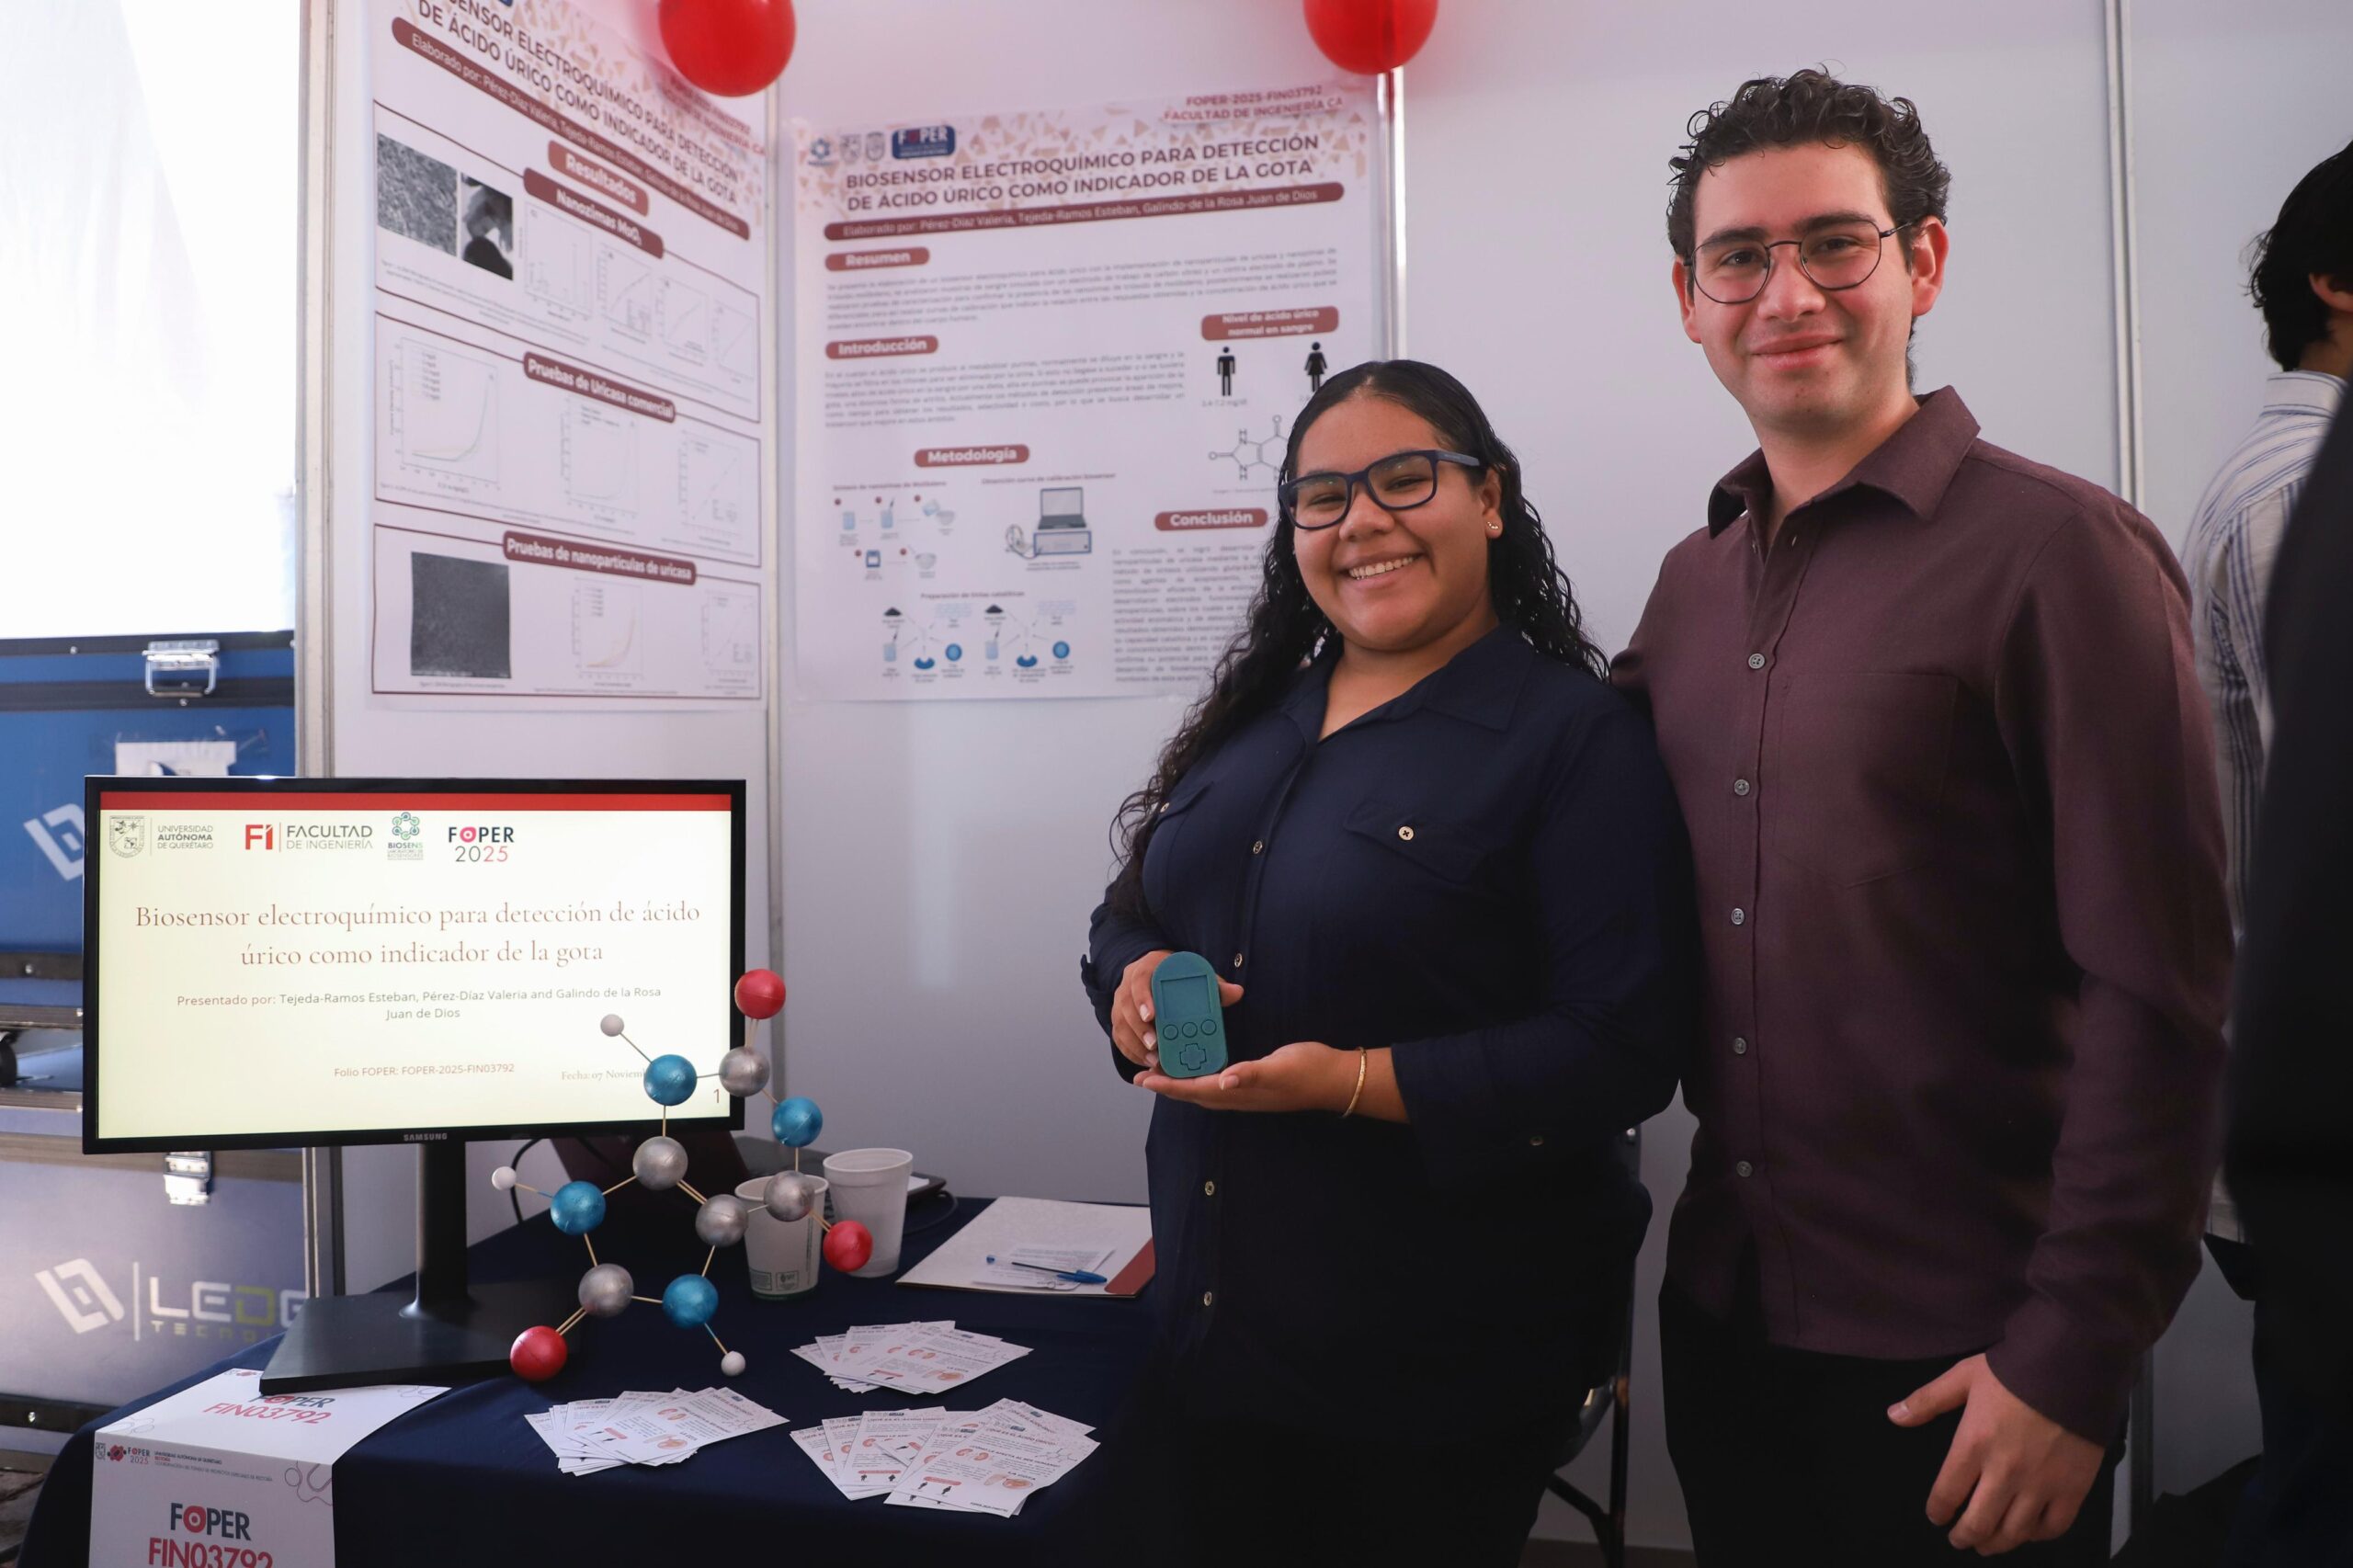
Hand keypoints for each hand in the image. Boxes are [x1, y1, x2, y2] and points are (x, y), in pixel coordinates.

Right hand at [1110, 950, 1242, 1071]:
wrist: (1153, 974)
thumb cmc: (1175, 976)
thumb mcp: (1194, 974)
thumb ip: (1214, 985)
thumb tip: (1236, 993)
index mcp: (1146, 969)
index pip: (1140, 981)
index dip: (1143, 999)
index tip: (1151, 1015)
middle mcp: (1127, 986)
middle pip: (1127, 1008)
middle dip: (1141, 1029)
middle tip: (1156, 1045)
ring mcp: (1119, 1005)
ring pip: (1121, 1026)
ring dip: (1137, 1045)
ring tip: (1155, 1060)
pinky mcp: (1119, 1021)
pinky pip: (1120, 1039)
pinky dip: (1132, 1052)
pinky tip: (1147, 1063)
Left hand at [1134, 1040, 1353, 1112]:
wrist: (1335, 1079)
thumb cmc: (1309, 1071)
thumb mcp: (1280, 1067)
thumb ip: (1252, 1074)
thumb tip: (1224, 1081)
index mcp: (1240, 1092)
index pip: (1195, 1090)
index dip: (1169, 1085)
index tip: (1144, 1079)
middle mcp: (1239, 1097)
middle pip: (1194, 1094)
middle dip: (1168, 1085)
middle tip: (1143, 1074)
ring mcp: (1246, 1094)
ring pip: (1204, 1091)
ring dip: (1182, 1083)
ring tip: (1163, 1072)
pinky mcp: (1254, 1086)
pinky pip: (1218, 1084)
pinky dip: (1202, 1076)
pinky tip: (1200, 1066)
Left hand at [1889, 1354, 2104, 1554]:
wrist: (2071, 1366)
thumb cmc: (2014, 1370)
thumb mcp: (1962, 1376)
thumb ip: (1927, 1400)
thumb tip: (1893, 1416)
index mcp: (1973, 1445)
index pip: (1947, 1493)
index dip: (1938, 1510)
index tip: (1936, 1516)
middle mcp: (2004, 1472)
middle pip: (1979, 1521)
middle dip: (1964, 1536)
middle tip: (1959, 1540)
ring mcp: (2040, 1484)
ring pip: (2014, 1531)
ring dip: (1997, 1543)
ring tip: (1987, 1545)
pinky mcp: (2073, 1488)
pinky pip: (2053, 1526)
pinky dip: (2037, 1535)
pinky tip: (2028, 1532)